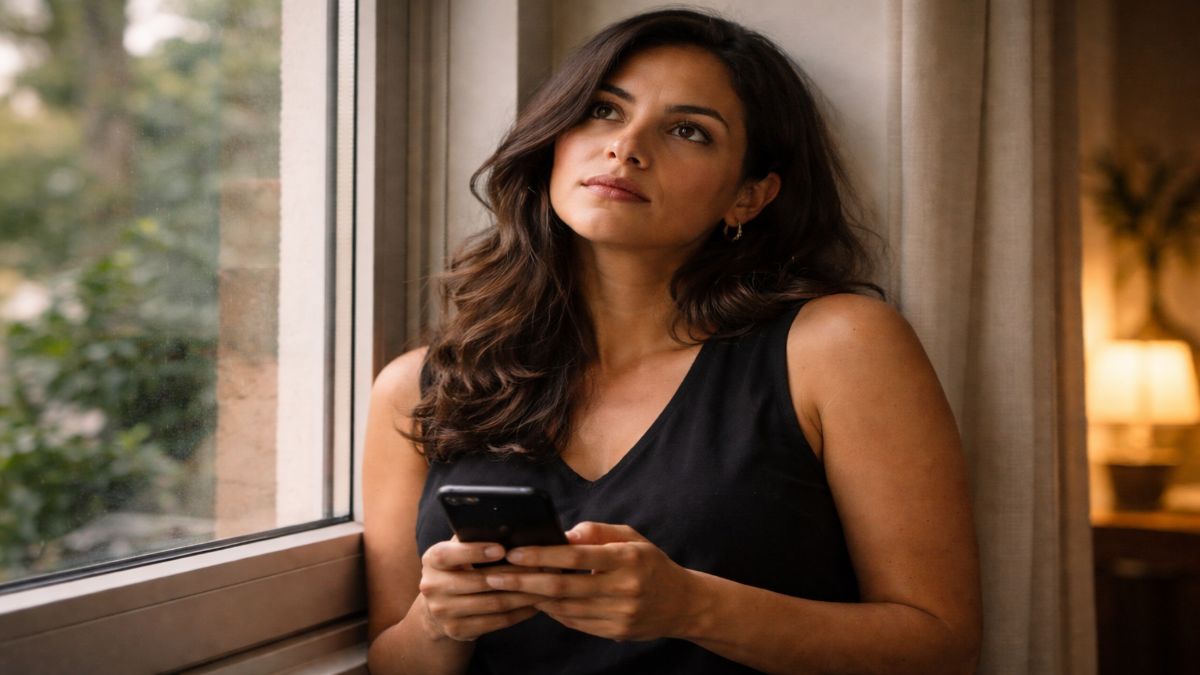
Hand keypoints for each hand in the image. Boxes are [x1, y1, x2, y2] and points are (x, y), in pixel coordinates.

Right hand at [417, 536, 546, 640]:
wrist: (438, 608)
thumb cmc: (458, 568)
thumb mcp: (457, 551)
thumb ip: (473, 538)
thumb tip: (507, 526)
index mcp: (432, 559)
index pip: (449, 554)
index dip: (475, 551)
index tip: (502, 549)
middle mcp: (432, 586)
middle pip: (479, 581)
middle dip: (513, 573)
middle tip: (540, 567)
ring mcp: (443, 612)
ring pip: (492, 603)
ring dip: (523, 594)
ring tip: (545, 585)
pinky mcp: (457, 630)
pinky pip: (496, 621)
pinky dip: (519, 612)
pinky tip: (535, 604)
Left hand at [483, 522, 699, 640]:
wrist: (682, 604)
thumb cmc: (649, 563)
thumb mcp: (630, 537)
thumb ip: (596, 531)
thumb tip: (562, 534)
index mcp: (626, 558)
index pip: (576, 556)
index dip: (542, 555)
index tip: (514, 552)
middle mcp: (623, 588)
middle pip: (563, 587)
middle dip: (524, 582)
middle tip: (494, 577)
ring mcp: (619, 614)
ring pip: (564, 608)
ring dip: (532, 598)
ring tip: (507, 589)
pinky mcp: (614, 632)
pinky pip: (574, 622)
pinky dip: (552, 611)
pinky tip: (536, 601)